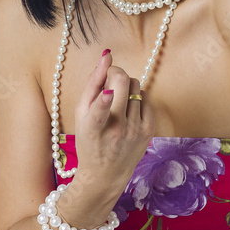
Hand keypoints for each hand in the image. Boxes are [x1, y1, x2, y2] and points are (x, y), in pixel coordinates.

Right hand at [72, 50, 154, 195]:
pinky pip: (145, 97)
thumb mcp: (81, 114)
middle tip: (110, 78)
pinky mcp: (148, 130)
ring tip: (118, 99)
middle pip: (123, 84)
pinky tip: (128, 108)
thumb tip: (107, 55)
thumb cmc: (89, 139)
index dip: (104, 101)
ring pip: (135, 86)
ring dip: (126, 86)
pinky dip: (137, 97)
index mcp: (93, 129)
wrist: (106, 174)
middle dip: (115, 73)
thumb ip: (92, 83)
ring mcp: (134, 130)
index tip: (109, 93)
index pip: (99, 114)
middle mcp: (116, 130)